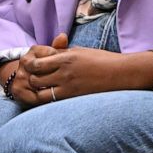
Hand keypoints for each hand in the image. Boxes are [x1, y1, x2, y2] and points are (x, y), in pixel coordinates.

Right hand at [0, 33, 68, 106]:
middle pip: (44, 70)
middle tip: (67, 84)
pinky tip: (52, 100)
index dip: (62, 64)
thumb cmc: (46, 68)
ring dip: (51, 90)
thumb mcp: (53, 57)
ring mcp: (20, 76)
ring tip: (63, 93)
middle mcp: (24, 61)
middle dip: (57, 78)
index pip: (52, 55)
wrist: (27, 80)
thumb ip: (59, 47)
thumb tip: (63, 36)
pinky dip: (44, 99)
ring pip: (39, 84)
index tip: (68, 69)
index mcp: (34, 50)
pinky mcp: (18, 90)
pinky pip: (34, 97)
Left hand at [24, 44, 150, 102]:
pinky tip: (51, 97)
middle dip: (31, 79)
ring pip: (41, 93)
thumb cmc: (102, 59)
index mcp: (65, 58)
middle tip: (34, 79)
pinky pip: (53, 101)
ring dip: (38, 91)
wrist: (122, 73)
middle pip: (35, 78)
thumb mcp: (79, 51)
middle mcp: (64, 72)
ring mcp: (69, 87)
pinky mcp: (75, 98)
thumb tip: (47, 53)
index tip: (33, 67)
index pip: (36, 63)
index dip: (30, 66)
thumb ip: (62, 53)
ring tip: (42, 89)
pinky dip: (48, 100)